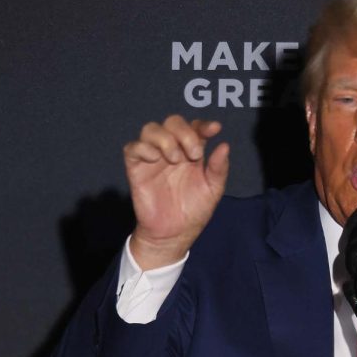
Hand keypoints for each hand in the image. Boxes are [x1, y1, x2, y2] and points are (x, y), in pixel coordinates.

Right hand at [122, 115, 229, 268]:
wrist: (174, 235)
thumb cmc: (194, 212)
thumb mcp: (213, 190)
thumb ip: (218, 169)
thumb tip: (224, 145)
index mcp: (191, 152)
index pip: (195, 128)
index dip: (203, 124)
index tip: (214, 129)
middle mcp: (171, 150)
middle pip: (172, 122)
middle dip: (184, 132)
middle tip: (194, 154)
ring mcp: (152, 158)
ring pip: (150, 129)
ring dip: (165, 138)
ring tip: (175, 159)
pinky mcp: (136, 169)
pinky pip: (132, 148)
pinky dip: (143, 147)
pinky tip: (155, 159)